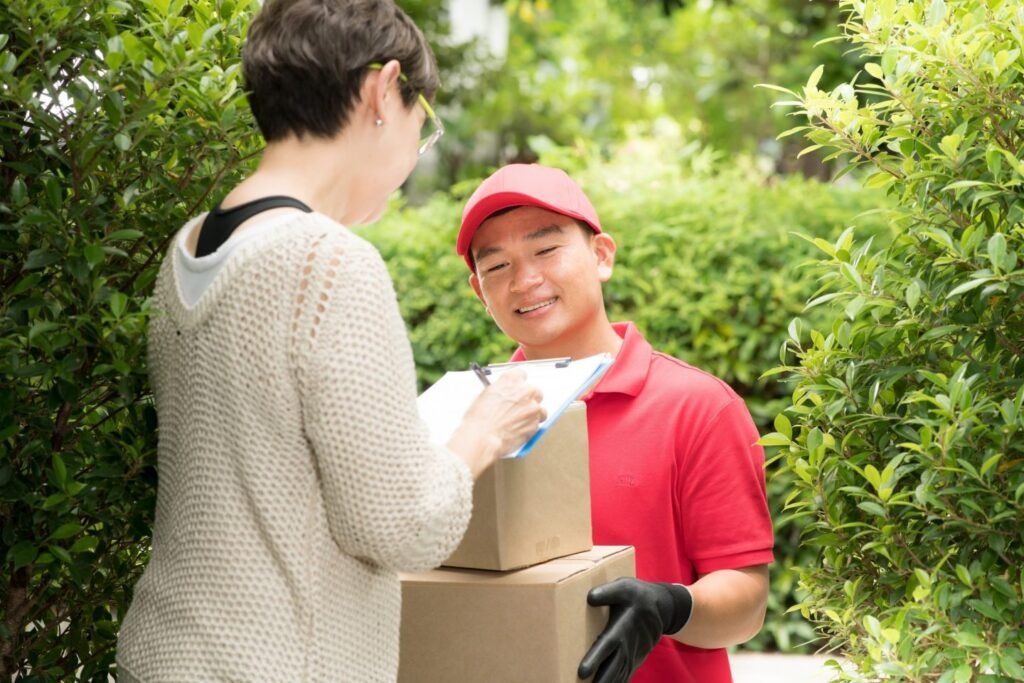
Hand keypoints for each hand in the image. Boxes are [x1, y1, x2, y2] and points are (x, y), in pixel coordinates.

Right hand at [447, 370, 544, 476]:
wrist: (483, 437)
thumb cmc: (479, 418)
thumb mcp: (486, 395)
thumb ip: (500, 391)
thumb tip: (505, 395)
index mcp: (510, 380)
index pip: (521, 374)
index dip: (518, 384)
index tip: (516, 390)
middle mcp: (525, 391)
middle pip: (534, 391)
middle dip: (528, 399)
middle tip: (519, 408)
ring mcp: (533, 408)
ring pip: (539, 409)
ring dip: (531, 414)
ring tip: (518, 422)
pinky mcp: (535, 423)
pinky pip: (537, 424)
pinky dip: (530, 427)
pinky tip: (517, 431)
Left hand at [578, 578, 692, 682]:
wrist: (663, 607)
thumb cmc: (639, 595)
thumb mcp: (624, 587)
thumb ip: (607, 592)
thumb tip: (590, 597)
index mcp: (622, 628)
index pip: (607, 645)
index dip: (595, 659)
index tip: (582, 672)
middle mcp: (628, 645)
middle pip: (612, 667)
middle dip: (600, 680)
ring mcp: (633, 655)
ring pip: (618, 675)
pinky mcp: (635, 659)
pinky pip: (625, 675)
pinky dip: (617, 682)